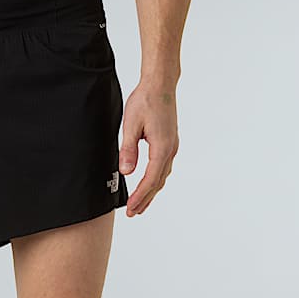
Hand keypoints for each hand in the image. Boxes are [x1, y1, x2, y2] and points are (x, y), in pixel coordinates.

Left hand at [118, 82, 179, 216]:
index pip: (150, 179)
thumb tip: (126, 172)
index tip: (131, 209)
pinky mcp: (169, 142)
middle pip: (158, 182)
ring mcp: (172, 146)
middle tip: (133, 214)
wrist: (160, 84)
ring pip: (162, 176)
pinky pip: (163, 168)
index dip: (140, 196)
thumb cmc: (145, 100)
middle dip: (145, 199)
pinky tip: (149, 184)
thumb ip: (128, 150)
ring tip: (140, 205)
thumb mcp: (131, 125)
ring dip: (151, 192)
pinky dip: (156, 180)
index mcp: (162, 147)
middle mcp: (170, 149)